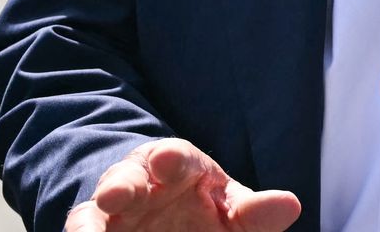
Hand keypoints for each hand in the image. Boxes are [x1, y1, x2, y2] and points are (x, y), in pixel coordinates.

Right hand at [66, 138, 300, 230]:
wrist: (168, 221)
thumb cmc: (205, 209)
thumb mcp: (232, 210)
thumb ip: (255, 212)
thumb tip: (290, 205)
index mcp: (178, 166)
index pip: (174, 155)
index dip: (170, 158)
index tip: (166, 160)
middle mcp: (137, 184)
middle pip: (123, 178)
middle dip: (119, 185)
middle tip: (116, 195)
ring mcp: (110, 213)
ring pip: (92, 213)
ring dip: (89, 225)